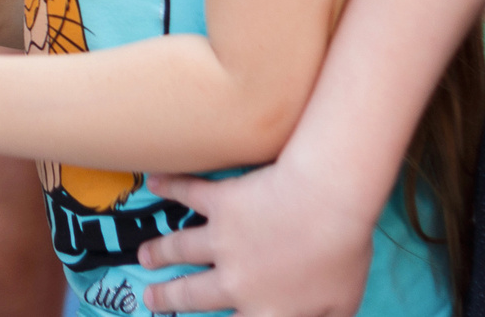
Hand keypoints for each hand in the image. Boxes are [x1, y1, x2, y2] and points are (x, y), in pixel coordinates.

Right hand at [129, 151, 381, 315]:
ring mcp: (223, 240)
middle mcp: (234, 280)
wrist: (326, 203)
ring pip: (181, 248)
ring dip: (159, 252)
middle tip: (149, 297)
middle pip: (192, 294)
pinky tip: (153, 181)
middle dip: (168, 297)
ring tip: (143, 254)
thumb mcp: (340, 305)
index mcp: (265, 308)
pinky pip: (189, 194)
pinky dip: (169, 186)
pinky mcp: (221, 202)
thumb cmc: (341, 256)